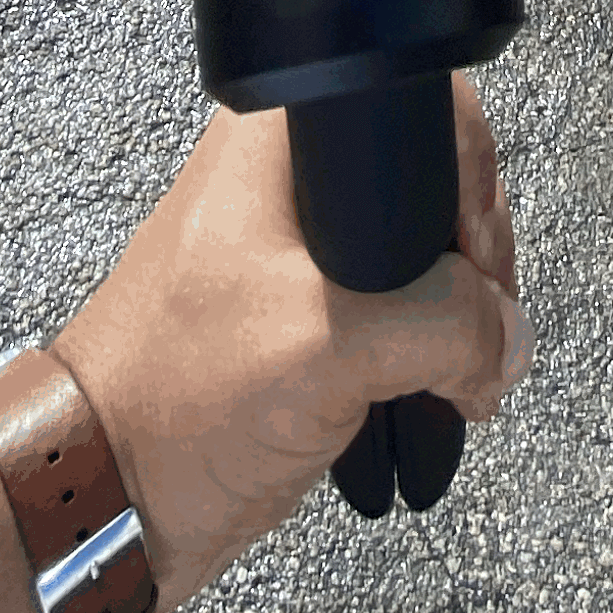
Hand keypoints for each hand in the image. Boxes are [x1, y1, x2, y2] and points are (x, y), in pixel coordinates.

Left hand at [54, 82, 525, 607]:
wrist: (104, 498)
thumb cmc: (181, 397)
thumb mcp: (329, 343)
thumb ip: (443, 328)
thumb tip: (508, 341)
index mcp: (282, 142)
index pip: (423, 115)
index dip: (469, 186)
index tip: (476, 268)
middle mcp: (292, 181)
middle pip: (434, 190)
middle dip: (472, 270)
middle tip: (476, 342)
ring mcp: (297, 253)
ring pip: (422, 261)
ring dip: (456, 323)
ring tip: (463, 386)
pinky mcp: (303, 318)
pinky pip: (395, 315)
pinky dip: (427, 355)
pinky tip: (437, 398)